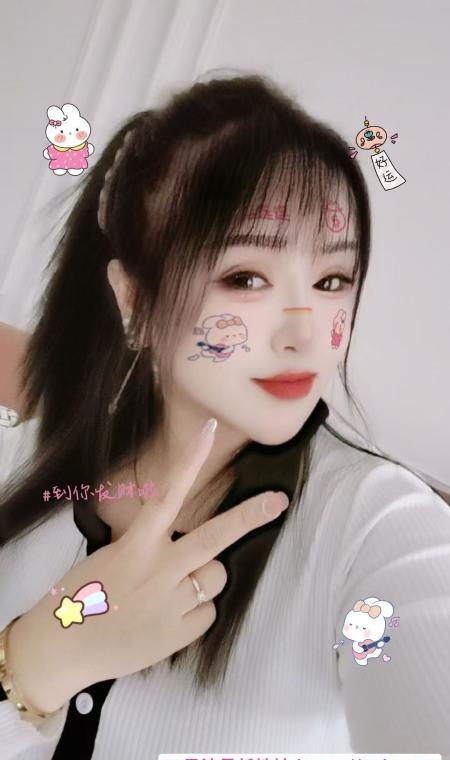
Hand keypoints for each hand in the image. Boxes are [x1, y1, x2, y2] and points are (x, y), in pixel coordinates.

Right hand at [7, 419, 288, 711]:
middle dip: (250, 517)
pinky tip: (167, 618)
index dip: (190, 460)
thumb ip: (150, 546)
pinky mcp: (178, 635)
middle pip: (212, 539)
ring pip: (216, 577)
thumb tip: (190, 547)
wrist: (59, 650)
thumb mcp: (112, 556)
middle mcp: (156, 571)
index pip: (168, 495)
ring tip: (173, 591)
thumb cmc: (82, 595)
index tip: (209, 430)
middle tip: (279, 501)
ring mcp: (170, 605)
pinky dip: (194, 612)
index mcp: (135, 546)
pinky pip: (207, 612)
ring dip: (205, 578)